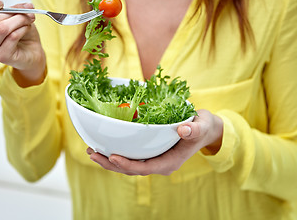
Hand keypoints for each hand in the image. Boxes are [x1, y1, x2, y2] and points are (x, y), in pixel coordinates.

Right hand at [0, 0, 45, 86]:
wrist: (32, 51)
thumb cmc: (18, 32)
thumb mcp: (6, 15)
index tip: (1, 3)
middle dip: (11, 12)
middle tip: (24, 11)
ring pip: (2, 28)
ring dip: (19, 19)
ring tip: (28, 18)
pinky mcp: (2, 57)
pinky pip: (12, 37)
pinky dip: (23, 29)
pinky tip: (26, 28)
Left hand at [87, 109, 222, 175]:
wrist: (205, 130)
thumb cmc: (202, 128)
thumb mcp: (201, 126)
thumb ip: (194, 130)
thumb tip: (183, 130)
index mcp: (169, 162)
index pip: (144, 168)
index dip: (127, 165)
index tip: (112, 156)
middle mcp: (159, 164)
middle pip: (131, 169)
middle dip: (111, 164)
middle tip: (93, 154)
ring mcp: (154, 159)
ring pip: (128, 165)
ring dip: (109, 160)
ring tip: (92, 151)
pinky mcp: (150, 153)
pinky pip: (131, 157)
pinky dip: (116, 153)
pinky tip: (104, 146)